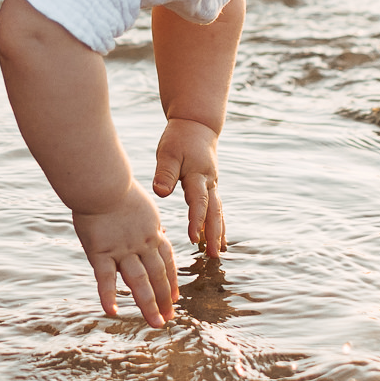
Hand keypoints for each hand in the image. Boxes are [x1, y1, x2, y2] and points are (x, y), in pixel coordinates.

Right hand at [72, 181, 177, 326]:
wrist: (102, 181)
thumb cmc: (116, 187)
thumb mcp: (143, 204)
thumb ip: (148, 222)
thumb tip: (157, 231)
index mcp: (152, 232)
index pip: (166, 261)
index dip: (171, 281)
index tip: (174, 298)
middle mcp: (141, 244)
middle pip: (157, 276)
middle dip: (164, 298)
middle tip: (168, 318)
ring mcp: (122, 249)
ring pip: (139, 282)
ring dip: (148, 304)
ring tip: (156, 323)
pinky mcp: (101, 251)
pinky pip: (106, 278)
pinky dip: (109, 296)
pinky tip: (112, 312)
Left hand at [152, 119, 225, 252]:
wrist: (196, 124)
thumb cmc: (179, 138)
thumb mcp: (168, 152)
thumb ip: (165, 173)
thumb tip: (160, 193)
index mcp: (198, 175)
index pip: (199, 202)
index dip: (196, 221)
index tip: (193, 239)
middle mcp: (209, 181)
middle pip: (215, 211)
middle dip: (214, 234)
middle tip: (215, 255)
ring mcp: (212, 184)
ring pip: (218, 211)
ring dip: (218, 231)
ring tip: (219, 252)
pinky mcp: (210, 185)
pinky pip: (215, 207)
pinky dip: (217, 223)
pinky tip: (216, 237)